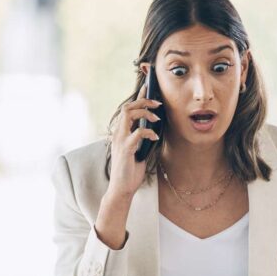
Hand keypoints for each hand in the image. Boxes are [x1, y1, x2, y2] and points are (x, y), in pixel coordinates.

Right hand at [107, 70, 161, 199]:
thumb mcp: (139, 151)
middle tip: (158, 103)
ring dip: (145, 112)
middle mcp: (118, 133)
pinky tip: (155, 137)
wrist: (122, 188)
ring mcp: (120, 140)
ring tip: (157, 118)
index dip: (138, 96)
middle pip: (128, 107)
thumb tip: (155, 128)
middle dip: (143, 101)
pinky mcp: (125, 149)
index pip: (129, 109)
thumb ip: (143, 139)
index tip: (148, 87)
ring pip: (129, 114)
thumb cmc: (130, 171)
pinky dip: (148, 132)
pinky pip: (137, 133)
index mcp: (121, 132)